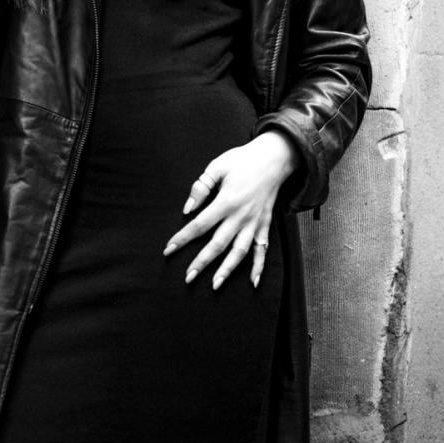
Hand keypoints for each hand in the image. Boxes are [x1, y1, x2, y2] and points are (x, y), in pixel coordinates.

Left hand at [162, 131, 299, 289]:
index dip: (182, 238)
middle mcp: (241, 216)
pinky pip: (262, 249)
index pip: (199, 225)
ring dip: (227, 270)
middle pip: (217, 244)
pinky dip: (258, 267)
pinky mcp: (264, 225)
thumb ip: (201, 187)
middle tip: (187, 277)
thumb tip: (187, 208)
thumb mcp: (218, 166)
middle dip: (201, 262)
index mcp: (226, 201)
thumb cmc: (243, 160)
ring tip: (215, 285)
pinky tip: (253, 282)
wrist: (274, 158)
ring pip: (239, 252)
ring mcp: (254, 223)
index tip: (169, 249)